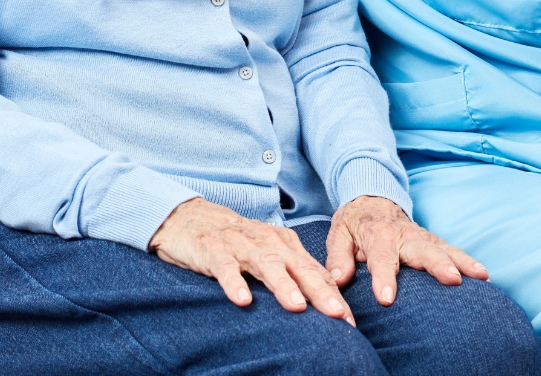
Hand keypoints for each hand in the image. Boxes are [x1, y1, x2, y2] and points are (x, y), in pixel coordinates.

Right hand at [149, 197, 355, 322]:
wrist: (189, 219)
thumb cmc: (235, 243)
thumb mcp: (267, 255)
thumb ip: (293, 273)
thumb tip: (326, 302)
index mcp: (283, 243)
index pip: (313, 272)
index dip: (333, 296)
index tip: (350, 322)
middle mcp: (266, 241)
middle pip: (297, 266)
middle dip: (319, 291)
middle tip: (338, 314)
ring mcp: (240, 244)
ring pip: (266, 263)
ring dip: (282, 284)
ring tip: (297, 307)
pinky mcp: (213, 249)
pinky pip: (225, 266)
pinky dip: (234, 282)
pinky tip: (242, 300)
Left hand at [326, 195, 488, 305]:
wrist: (370, 196)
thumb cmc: (354, 222)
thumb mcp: (338, 234)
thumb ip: (337, 257)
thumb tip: (338, 279)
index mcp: (377, 235)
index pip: (381, 258)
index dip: (384, 277)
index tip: (386, 298)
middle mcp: (403, 234)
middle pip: (422, 250)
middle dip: (437, 265)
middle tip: (451, 280)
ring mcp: (420, 236)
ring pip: (443, 248)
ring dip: (461, 261)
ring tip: (480, 275)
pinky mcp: (431, 240)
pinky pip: (451, 249)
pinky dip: (467, 260)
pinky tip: (483, 274)